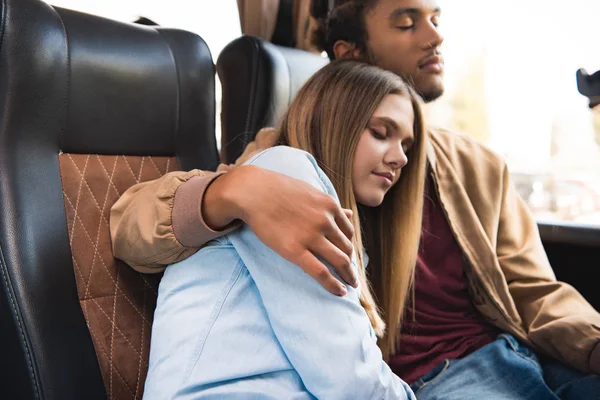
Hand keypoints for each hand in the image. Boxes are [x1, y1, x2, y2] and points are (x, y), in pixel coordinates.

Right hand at [204, 165, 356, 295]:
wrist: (252, 191)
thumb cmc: (278, 190)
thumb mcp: (309, 192)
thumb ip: (330, 206)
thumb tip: (350, 214)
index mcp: (329, 206)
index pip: (348, 232)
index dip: (349, 246)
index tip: (347, 255)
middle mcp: (325, 221)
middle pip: (346, 248)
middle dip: (350, 262)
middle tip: (349, 273)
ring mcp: (311, 236)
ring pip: (339, 261)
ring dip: (348, 275)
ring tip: (350, 284)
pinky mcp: (295, 250)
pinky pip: (321, 272)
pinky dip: (333, 284)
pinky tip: (340, 292)